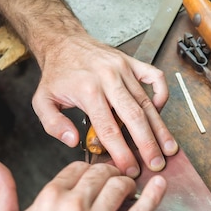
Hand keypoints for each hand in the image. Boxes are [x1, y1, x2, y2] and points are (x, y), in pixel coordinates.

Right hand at [0, 160, 166, 210]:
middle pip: (101, 174)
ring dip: (126, 184)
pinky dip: (154, 196)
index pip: (77, 168)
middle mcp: (74, 207)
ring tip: (128, 189)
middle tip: (113, 181)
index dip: (87, 171)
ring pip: (120, 187)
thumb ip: (2, 192)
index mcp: (49, 198)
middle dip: (108, 174)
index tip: (92, 178)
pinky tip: (161, 185)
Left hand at [32, 36, 178, 177]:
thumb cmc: (56, 74)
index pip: (108, 129)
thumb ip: (53, 124)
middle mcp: (109, 78)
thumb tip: (73, 141)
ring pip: (147, 102)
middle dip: (147, 144)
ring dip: (159, 128)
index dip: (121, 152)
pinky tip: (159, 113)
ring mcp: (124, 69)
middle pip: (134, 117)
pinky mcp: (132, 62)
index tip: (129, 169)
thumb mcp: (42, 101)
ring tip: (169, 148)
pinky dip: (162, 94)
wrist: (64, 42)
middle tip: (156, 165)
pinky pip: (155, 77)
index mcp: (88, 90)